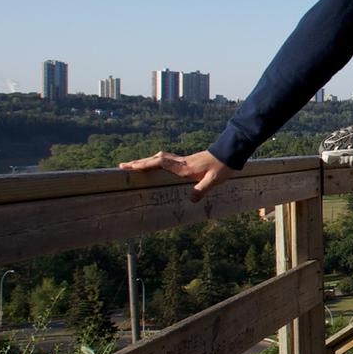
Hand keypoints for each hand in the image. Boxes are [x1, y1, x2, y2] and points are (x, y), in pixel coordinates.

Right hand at [119, 149, 235, 195]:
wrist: (230, 153)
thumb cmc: (222, 166)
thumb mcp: (214, 180)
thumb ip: (202, 189)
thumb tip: (191, 200)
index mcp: (184, 167)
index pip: (160, 163)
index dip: (145, 164)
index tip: (131, 166)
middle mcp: (181, 162)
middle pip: (155, 159)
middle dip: (138, 163)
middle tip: (122, 166)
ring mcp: (183, 161)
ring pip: (160, 159)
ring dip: (146, 161)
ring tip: (133, 165)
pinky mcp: (186, 161)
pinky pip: (166, 160)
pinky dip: (156, 162)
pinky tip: (154, 165)